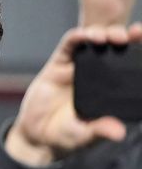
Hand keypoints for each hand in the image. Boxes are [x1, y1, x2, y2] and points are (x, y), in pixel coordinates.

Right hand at [5, 23, 141, 166]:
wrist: (36, 136)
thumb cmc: (67, 136)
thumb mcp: (85, 136)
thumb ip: (100, 131)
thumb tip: (119, 132)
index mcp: (113, 91)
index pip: (133, 68)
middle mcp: (99, 76)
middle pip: (117, 49)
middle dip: (129, 37)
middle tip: (136, 32)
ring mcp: (79, 68)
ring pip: (95, 43)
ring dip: (105, 33)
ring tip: (112, 36)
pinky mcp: (58, 65)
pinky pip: (69, 46)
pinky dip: (77, 37)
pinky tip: (85, 35)